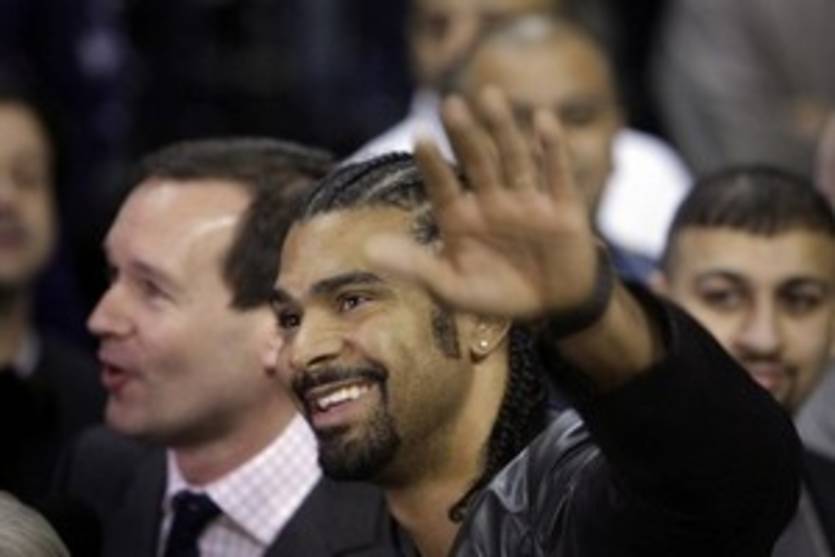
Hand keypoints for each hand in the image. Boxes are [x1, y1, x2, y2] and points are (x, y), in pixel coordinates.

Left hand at [365, 86, 600, 319]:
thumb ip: (415, 267)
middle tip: (451, 104)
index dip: (433, 163)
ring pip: (513, 159)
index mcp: (460, 217)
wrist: (553, 305)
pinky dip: (552, 149)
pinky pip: (556, 175)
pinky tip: (543, 119)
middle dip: (465, 134)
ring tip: (490, 96)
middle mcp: (491, 201)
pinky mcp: (562, 207)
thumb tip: (369, 250)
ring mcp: (526, 201)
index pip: (442, 185)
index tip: (420, 136)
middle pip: (477, 162)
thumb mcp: (451, 288)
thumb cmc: (496, 294)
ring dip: (503, 129)